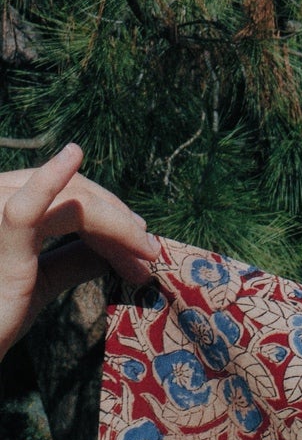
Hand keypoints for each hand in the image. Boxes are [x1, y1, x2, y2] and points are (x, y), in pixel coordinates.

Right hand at [0, 144, 158, 362]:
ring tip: (144, 250)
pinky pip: (26, 209)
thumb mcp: (39, 283)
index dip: (107, 213)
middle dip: (117, 220)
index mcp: (6, 208)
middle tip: (150, 251)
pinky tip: (72, 156)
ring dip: (115, 225)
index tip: (141, 245)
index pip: (63, 195)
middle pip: (70, 192)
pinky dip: (51, 182)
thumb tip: (109, 249)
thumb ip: (70, 260)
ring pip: (69, 202)